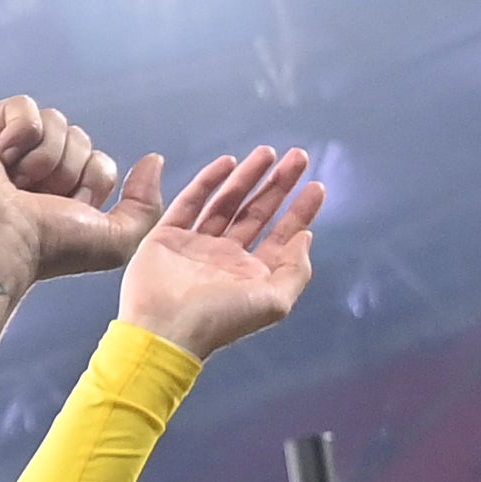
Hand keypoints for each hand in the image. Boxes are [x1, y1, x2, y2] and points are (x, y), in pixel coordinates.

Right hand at [0, 96, 163, 285]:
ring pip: (55, 122)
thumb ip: (146, 206)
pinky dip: (22, 129)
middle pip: (79, 139)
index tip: (69, 208)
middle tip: (40, 197)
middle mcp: (34, 172)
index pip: (99, 162)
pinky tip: (4, 156)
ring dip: (46, 156)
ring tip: (18, 184)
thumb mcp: (116, 241)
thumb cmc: (49, 249)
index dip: (93, 180)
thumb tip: (153, 160)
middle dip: (69, 169)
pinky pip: (23, 106)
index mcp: (60, 195)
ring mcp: (7, 151)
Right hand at [119, 145, 323, 359]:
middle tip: (298, 156)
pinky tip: (228, 163)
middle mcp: (226, 257)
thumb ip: (296, 270)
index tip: (316, 185)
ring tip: (268, 152)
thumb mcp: (274, 302)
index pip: (282, 235)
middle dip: (278, 185)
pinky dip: (208, 181)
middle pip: (257, 212)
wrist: (164, 329)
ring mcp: (196, 244)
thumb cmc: (220, 320)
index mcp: (251, 273)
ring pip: (226, 202)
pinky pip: (190, 202)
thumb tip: (306, 237)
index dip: (300, 210)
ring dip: (248, 176)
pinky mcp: (167, 236)